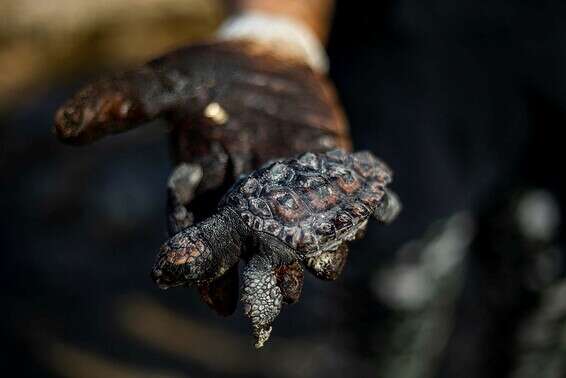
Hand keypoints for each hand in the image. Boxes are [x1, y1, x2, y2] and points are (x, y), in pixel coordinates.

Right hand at [54, 39, 349, 316]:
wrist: (268, 59)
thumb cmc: (211, 77)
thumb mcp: (167, 84)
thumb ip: (123, 103)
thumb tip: (63, 127)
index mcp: (209, 187)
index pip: (199, 228)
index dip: (195, 254)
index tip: (193, 282)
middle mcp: (251, 197)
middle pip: (252, 241)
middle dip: (255, 269)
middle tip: (261, 302)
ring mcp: (294, 186)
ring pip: (302, 226)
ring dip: (310, 248)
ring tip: (317, 269)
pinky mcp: (330, 168)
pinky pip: (344, 193)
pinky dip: (357, 207)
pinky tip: (367, 219)